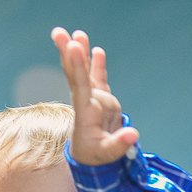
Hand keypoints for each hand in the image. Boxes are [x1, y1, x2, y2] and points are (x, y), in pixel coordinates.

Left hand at [51, 27, 138, 165]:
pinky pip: (97, 79)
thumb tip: (133, 134)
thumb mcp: (107, 154)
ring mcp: (93, 100)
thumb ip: (118, 144)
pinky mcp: (100, 100)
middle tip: (59, 32)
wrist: (90, 158)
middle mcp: (87, 102)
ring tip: (77, 34)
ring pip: (84, 72)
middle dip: (68, 53)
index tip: (74, 48)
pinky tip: (97, 50)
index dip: (78, 67)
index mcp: (85, 113)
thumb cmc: (96, 157)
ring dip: (80, 53)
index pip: (81, 87)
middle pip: (75, 74)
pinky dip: (96, 66)